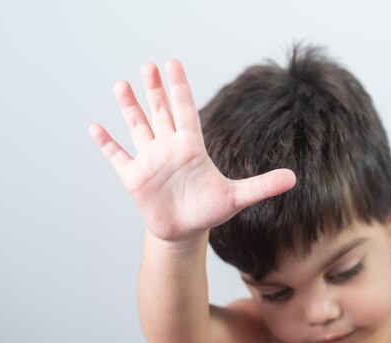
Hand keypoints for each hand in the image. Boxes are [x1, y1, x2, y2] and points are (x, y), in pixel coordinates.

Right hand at [89, 59, 295, 241]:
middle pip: (160, 112)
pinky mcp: (134, 177)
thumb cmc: (209, 210)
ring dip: (129, 107)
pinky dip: (106, 144)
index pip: (185, 110)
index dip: (179, 87)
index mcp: (191, 147)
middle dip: (154, 90)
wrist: (184, 230)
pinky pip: (117, 156)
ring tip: (121, 84)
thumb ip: (262, 185)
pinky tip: (95, 128)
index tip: (172, 64)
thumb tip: (294, 178)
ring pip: (138, 127)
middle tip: (148, 65)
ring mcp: (150, 161)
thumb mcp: (237, 197)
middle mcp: (169, 148)